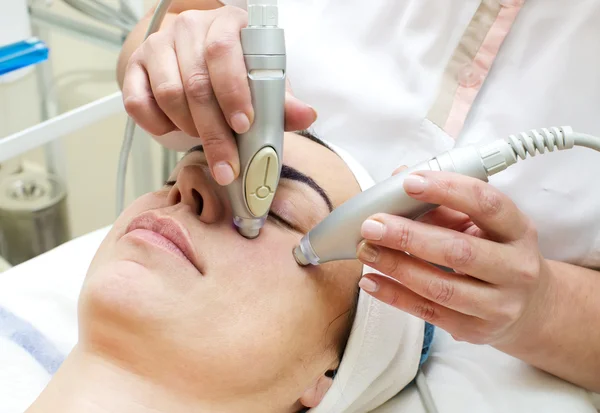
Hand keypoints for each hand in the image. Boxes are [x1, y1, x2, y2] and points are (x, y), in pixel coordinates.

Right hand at [122, 6, 316, 185]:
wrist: (195, 61)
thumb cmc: (236, 74)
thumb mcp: (263, 83)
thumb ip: (281, 101)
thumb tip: (306, 116)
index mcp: (227, 24)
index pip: (224, 50)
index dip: (233, 91)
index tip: (245, 126)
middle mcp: (189, 28)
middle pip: (197, 83)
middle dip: (215, 133)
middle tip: (228, 167)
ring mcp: (158, 46)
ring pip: (170, 94)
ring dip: (190, 130)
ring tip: (207, 144)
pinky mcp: (135, 68)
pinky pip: (138, 103)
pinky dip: (158, 127)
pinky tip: (176, 132)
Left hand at [356, 168, 552, 346]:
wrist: (529, 308)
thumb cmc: (496, 254)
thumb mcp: (483, 225)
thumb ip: (445, 204)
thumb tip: (399, 178)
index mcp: (519, 231)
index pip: (487, 204)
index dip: (448, 190)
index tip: (409, 182)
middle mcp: (516, 269)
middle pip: (459, 251)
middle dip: (408, 236)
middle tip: (372, 225)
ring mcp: (499, 305)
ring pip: (440, 287)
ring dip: (396, 267)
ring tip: (366, 250)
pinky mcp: (476, 330)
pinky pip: (428, 312)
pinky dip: (394, 296)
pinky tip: (371, 280)